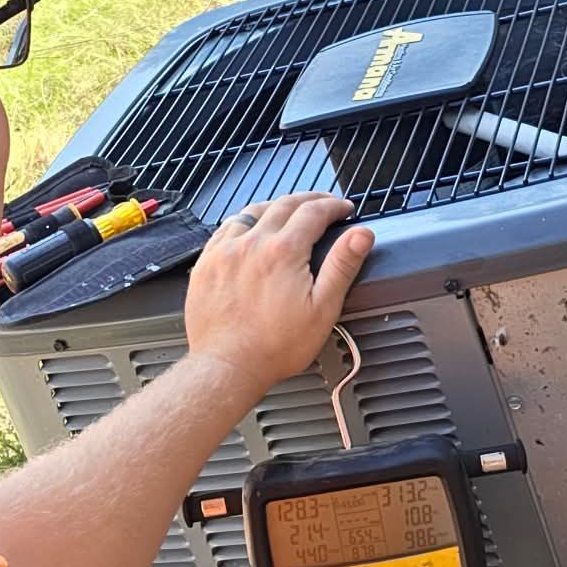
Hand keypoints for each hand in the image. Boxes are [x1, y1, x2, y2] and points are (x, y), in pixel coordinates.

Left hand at [184, 193, 375, 403]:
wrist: (227, 366)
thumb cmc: (274, 346)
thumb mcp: (322, 309)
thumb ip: (342, 266)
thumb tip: (361, 235)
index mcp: (283, 251)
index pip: (313, 212)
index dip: (333, 206)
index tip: (344, 209)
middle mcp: (251, 243)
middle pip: (284, 204)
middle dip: (309, 200)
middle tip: (323, 205)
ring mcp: (225, 251)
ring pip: (252, 211)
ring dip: (275, 206)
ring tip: (289, 211)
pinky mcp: (206, 264)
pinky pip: (226, 228)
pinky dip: (244, 221)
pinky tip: (249, 229)